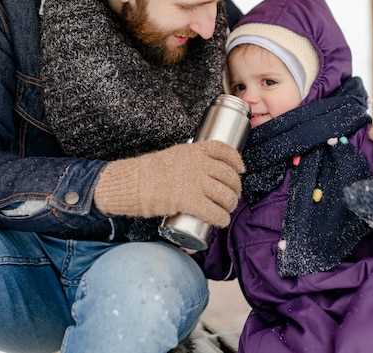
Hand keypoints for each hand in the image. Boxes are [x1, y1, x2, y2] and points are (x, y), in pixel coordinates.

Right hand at [94, 141, 243, 227]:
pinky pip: (214, 212)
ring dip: (230, 205)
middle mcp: (198, 164)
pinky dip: (221, 218)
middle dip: (235, 188)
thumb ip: (185, 163)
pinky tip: (221, 221)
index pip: (223, 150)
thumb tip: (197, 174)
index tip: (240, 169)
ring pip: (225, 195)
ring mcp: (196, 182)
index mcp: (193, 150)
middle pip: (228, 176)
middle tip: (231, 197)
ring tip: (226, 210)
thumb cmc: (146, 172)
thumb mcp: (171, 156)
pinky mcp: (190, 201)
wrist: (132, 183)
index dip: (236, 161)